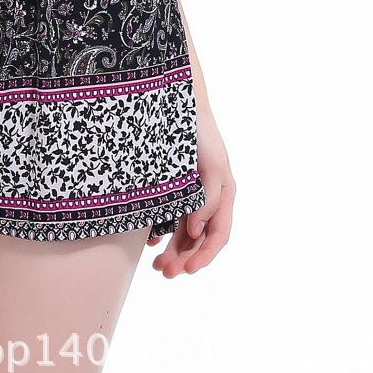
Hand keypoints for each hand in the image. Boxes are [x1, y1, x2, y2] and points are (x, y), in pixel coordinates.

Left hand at [147, 101, 234, 276]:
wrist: (173, 99)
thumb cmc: (197, 130)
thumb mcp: (209, 164)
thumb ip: (207, 199)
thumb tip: (196, 232)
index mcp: (223, 193)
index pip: (218, 234)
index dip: (204, 255)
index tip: (187, 270)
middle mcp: (208, 196)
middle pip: (199, 238)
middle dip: (184, 258)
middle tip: (163, 272)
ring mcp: (189, 192)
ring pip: (184, 232)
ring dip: (173, 250)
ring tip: (156, 265)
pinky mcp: (171, 186)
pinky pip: (169, 216)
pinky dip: (161, 231)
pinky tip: (149, 239)